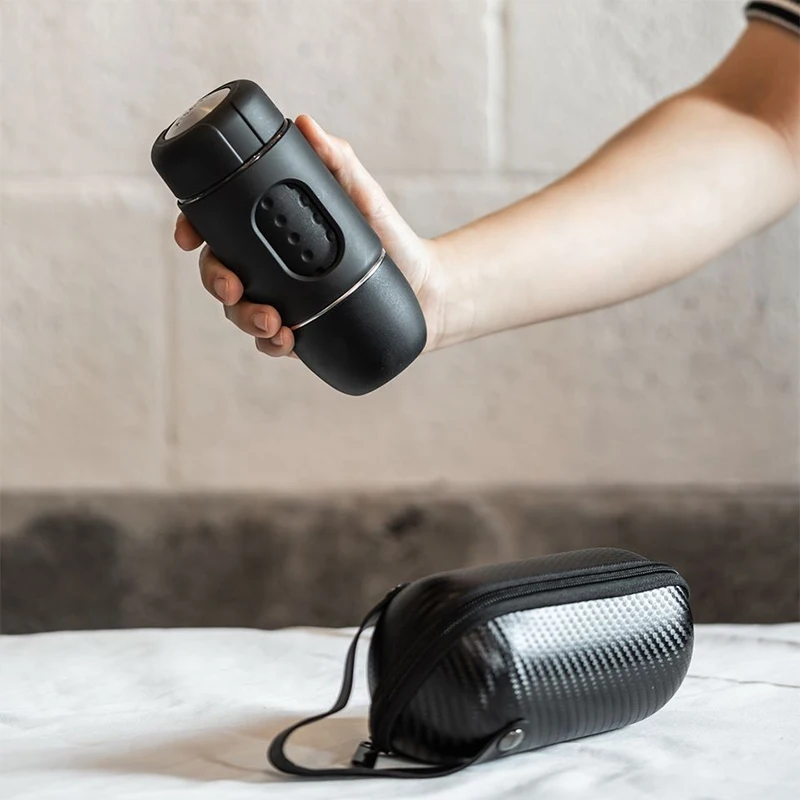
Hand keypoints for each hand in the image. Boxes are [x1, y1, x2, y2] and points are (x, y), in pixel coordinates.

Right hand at [175, 115, 445, 357]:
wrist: (423, 289)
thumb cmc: (391, 238)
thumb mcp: (363, 197)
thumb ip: (337, 161)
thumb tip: (307, 124)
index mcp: (274, 230)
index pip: (221, 227)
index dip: (194, 228)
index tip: (187, 236)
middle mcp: (270, 266)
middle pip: (220, 272)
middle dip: (216, 281)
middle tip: (232, 288)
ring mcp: (281, 300)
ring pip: (239, 312)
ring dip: (245, 318)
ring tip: (274, 323)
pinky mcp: (299, 333)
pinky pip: (271, 343)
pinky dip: (271, 345)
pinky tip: (285, 341)